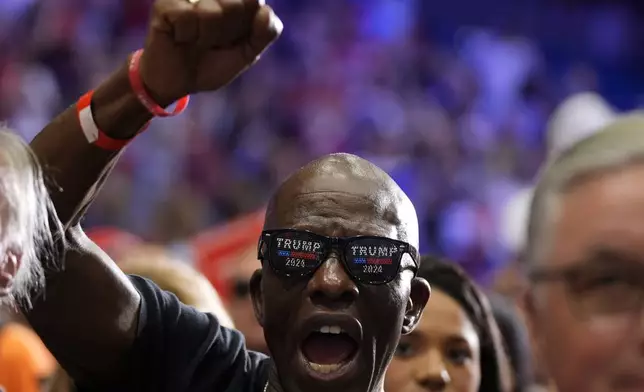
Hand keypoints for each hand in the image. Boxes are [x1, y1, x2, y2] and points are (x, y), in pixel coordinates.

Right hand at [140, 0, 282, 104]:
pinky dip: (186, 35)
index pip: (254, 2)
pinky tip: (180, 38)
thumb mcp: (246, 54)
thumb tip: (266, 10)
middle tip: (213, 43)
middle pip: (236, 5)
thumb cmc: (212, 64)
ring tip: (196, 41)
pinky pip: (187, 15)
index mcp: (235, 1)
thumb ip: (265, 34)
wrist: (178, 84)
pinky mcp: (165, 4)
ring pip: (211, 12)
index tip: (234, 40)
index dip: (246, 28)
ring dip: (206, 37)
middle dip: (227, 34)